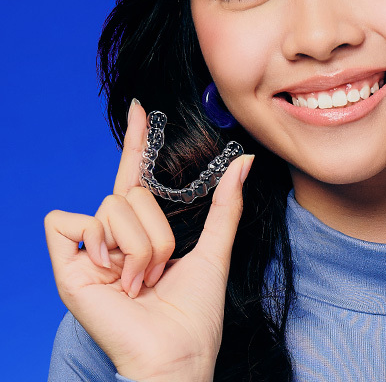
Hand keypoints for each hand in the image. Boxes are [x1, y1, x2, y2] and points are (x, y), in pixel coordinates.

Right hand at [45, 102, 253, 381]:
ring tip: (139, 281)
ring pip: (111, 207)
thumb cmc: (196, 311)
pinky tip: (110, 277)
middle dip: (156, 232)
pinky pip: (69, 223)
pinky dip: (99, 246)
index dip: (136, 140)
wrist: (175, 352)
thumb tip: (244, 161)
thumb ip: (226, 204)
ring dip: (137, 247)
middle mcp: (115, 233)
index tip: (140, 108)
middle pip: (131, 194)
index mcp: (144, 228)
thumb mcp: (215, 248)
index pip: (137, 173)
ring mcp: (91, 249)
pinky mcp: (68, 265)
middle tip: (158, 269)